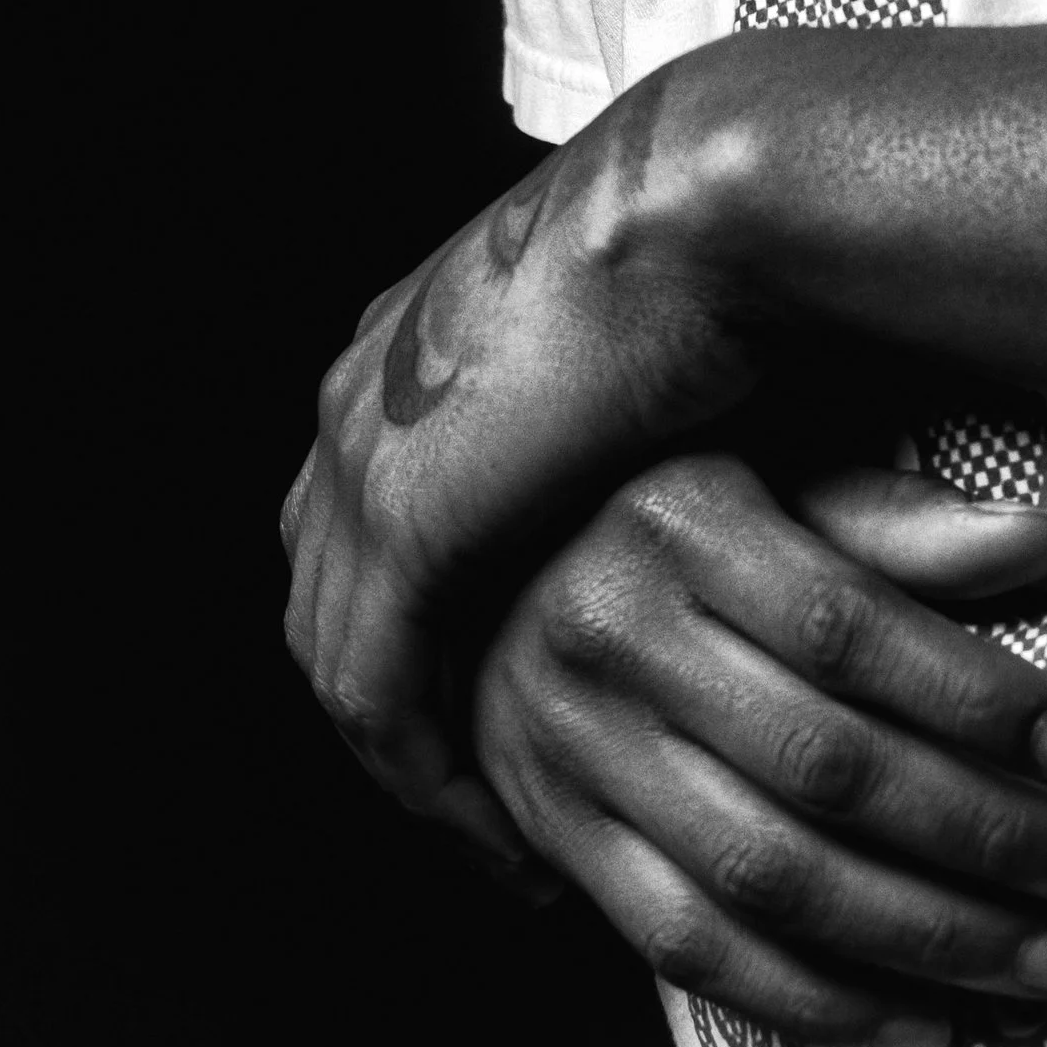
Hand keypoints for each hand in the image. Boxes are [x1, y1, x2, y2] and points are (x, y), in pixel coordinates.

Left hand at [278, 128, 758, 857]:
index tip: (493, 695)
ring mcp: (362, 458)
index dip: (415, 612)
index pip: (363, 510)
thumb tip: (671, 470)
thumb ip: (609, 414)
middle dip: (401, 700)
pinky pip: (378, 697)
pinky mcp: (399, 528)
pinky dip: (432, 781)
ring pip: (342, 658)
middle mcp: (358, 390)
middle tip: (485, 795)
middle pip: (331, 587)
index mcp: (406, 333)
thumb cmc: (715, 247)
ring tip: (505, 842)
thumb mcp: (636, 342)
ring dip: (415, 766)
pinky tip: (510, 839)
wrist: (702, 205)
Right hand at [470, 453, 1046, 1046]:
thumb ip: (896, 519)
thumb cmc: (662, 505)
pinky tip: (921, 1022)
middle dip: (988, 837)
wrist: (474, 567)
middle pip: (824, 766)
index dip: (977, 697)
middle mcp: (617, 634)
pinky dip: (813, 1004)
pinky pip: (690, 953)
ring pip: (768, 878)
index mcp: (682, 520)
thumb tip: (1045, 545)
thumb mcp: (769, 471)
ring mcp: (577, 750)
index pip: (851, 627)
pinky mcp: (560, 841)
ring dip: (929, 940)